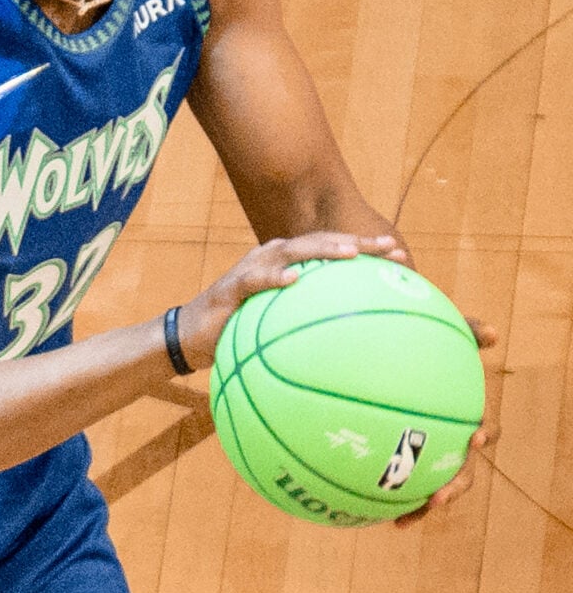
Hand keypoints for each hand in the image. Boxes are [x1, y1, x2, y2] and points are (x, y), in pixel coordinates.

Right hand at [175, 231, 408, 370]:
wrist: (191, 337)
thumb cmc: (239, 333)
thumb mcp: (278, 328)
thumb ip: (308, 327)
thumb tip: (353, 349)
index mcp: (288, 264)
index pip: (332, 250)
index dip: (366, 249)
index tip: (402, 256)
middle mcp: (273, 257)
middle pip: (320, 242)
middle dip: (356, 242)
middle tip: (390, 248)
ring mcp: (252, 269)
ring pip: (292, 250)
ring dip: (322, 249)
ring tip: (349, 253)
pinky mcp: (231, 286)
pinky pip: (255, 280)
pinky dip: (274, 277)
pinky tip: (293, 281)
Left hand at [394, 317, 498, 526]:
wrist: (388, 363)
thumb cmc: (425, 350)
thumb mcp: (445, 335)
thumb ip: (464, 331)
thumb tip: (492, 332)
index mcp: (466, 419)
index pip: (486, 430)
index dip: (486, 435)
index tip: (475, 435)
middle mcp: (453, 444)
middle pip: (464, 471)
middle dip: (456, 486)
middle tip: (441, 495)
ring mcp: (431, 458)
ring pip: (437, 488)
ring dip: (427, 505)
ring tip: (410, 515)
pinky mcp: (407, 469)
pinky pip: (405, 492)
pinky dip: (398, 505)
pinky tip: (384, 519)